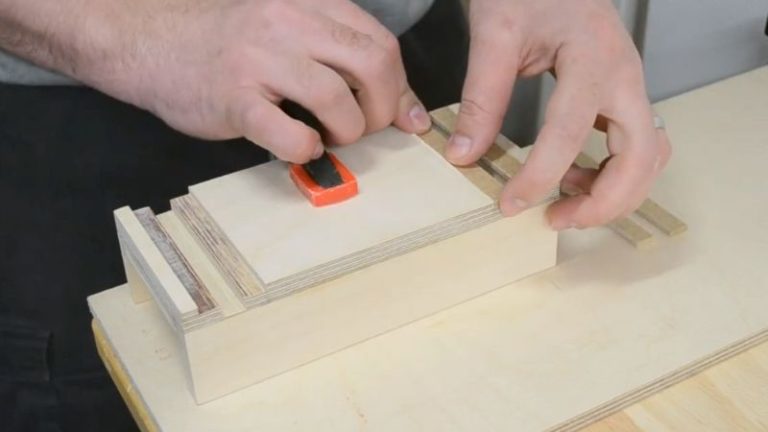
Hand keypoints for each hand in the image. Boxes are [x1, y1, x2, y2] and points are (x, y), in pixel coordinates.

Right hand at [85, 0, 430, 161]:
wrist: (148, 42)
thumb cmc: (228, 44)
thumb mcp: (289, 33)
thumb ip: (341, 58)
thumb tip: (405, 109)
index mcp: (308, 5)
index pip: (381, 44)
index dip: (400, 87)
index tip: (399, 116)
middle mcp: (288, 22)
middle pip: (373, 65)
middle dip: (383, 110)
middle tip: (367, 128)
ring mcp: (259, 58)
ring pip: (337, 100)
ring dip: (347, 132)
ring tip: (330, 136)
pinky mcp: (234, 97)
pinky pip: (290, 133)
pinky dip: (306, 149)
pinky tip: (298, 146)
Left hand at [447, 0, 670, 228]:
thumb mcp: (495, 35)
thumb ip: (482, 97)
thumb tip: (464, 155)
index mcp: (593, 59)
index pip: (570, 134)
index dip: (538, 177)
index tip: (508, 203)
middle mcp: (625, 76)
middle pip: (640, 156)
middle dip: (603, 201)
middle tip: (554, 219)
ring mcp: (631, 86)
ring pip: (649, 156)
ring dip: (616, 192)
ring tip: (565, 204)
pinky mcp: (623, 94)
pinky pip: (638, 146)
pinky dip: (616, 173)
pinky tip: (575, 178)